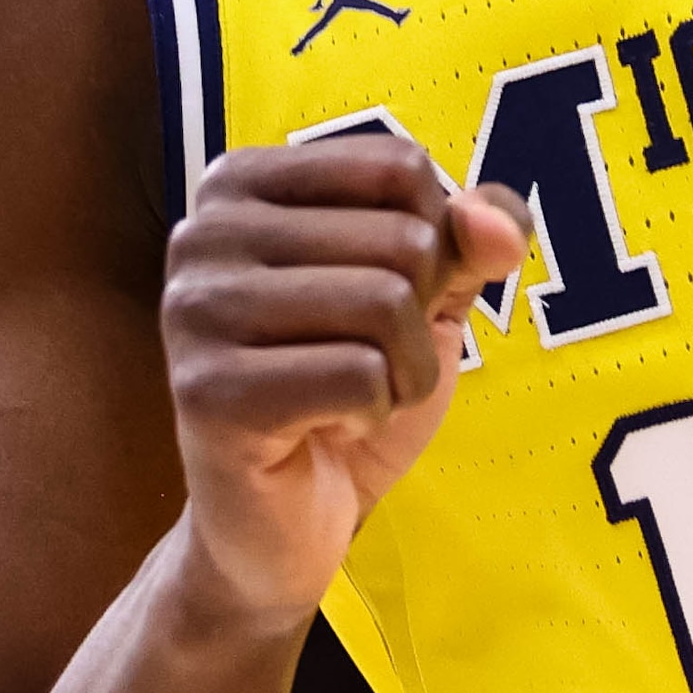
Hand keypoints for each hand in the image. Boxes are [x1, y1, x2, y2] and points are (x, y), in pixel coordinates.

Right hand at [160, 138, 530, 625]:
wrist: (281, 524)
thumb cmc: (347, 392)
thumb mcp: (424, 298)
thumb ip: (468, 239)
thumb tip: (496, 223)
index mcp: (242, 183)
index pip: (399, 168)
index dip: (433, 245)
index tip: (378, 299)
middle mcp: (203, 231)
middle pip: (400, 239)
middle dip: (420, 320)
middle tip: (363, 364)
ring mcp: (196, 310)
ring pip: (385, 303)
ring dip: (404, 373)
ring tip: (351, 399)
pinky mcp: (208, 392)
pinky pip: (361, 377)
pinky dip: (375, 414)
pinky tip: (326, 430)